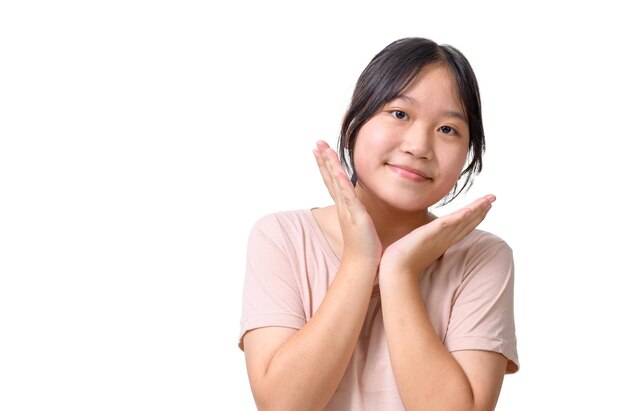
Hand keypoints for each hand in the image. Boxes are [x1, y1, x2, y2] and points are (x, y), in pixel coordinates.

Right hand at [313, 140, 381, 264]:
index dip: (326, 166)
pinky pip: (347, 197)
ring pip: (336, 183)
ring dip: (329, 165)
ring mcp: (347, 210)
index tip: (320, 150)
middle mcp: (342, 206)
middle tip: (316, 143)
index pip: (332, 182)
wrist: (363, 264)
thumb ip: (360, 212)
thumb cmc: (365, 247)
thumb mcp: (361, 223)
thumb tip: (362, 207)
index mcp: (344, 206)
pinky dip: (341, 183)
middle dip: (323, 160)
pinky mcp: (356, 216)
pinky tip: (337, 170)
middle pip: (329, 178)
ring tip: (323, 148)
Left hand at [379, 195, 495, 276]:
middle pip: (467, 223)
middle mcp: (444, 239)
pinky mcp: (431, 234)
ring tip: (489, 201)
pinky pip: (449, 223)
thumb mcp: (416, 248)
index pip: (461, 228)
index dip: (473, 218)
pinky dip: (460, 217)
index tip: (483, 208)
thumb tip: (417, 238)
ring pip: (462, 221)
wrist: (396, 270)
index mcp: (442, 242)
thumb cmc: (402, 262)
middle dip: (480, 212)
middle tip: (492, 200)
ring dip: (477, 210)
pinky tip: (470, 210)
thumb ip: (421, 242)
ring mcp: (440, 237)